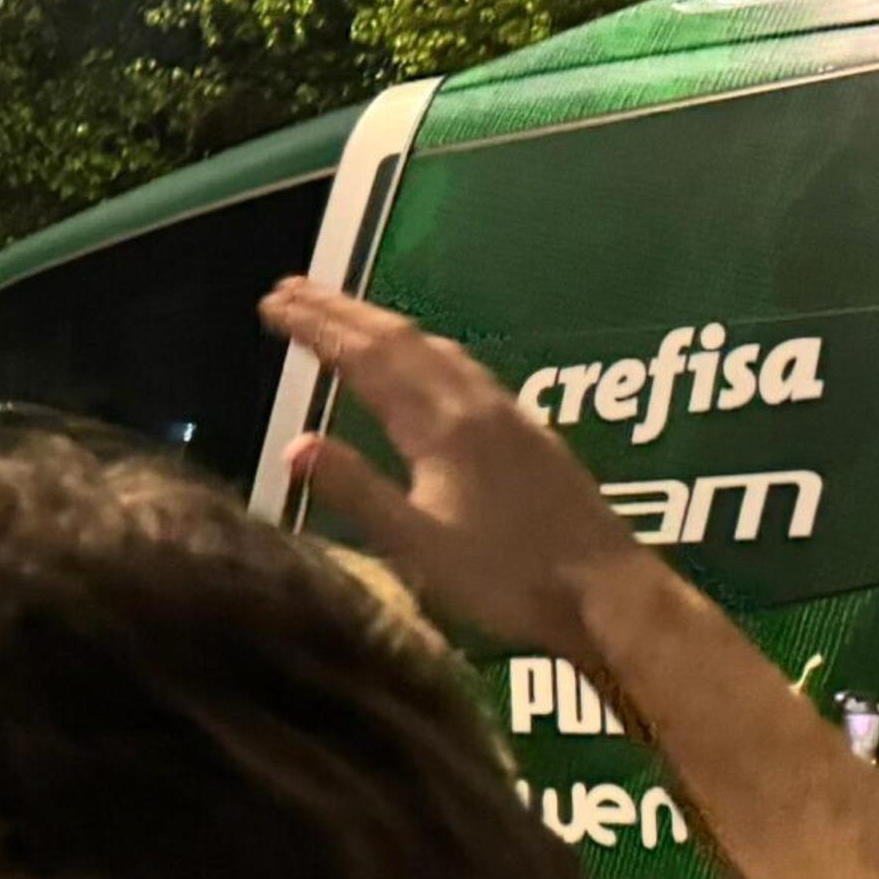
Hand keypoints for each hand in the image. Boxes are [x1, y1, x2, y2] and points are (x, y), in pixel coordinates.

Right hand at [260, 277, 660, 659]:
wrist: (605, 591)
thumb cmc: (505, 578)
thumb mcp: (417, 546)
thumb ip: (356, 492)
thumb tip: (292, 445)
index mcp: (439, 426)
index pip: (364, 360)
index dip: (316, 329)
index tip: (272, 303)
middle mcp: (472, 403)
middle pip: (398, 340)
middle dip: (341, 310)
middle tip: (292, 286)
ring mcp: (505, 412)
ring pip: (434, 347)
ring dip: (382, 323)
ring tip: (346, 313)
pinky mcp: (527, 429)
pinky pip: (461, 365)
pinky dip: (423, 346)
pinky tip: (426, 360)